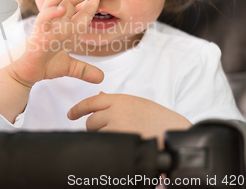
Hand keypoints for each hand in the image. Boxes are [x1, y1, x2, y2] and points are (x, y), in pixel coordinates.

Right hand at [6, 0, 104, 86]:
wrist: (24, 73)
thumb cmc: (43, 64)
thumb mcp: (69, 67)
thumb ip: (85, 70)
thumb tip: (101, 78)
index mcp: (65, 29)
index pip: (80, 13)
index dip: (90, 5)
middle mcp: (56, 24)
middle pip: (70, 3)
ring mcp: (46, 27)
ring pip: (54, 5)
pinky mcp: (37, 34)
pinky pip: (43, 20)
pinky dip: (51, 13)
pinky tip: (61, 8)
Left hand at [67, 93, 191, 148]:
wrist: (174, 133)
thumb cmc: (159, 120)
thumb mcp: (137, 103)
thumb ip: (117, 102)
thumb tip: (98, 97)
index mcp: (121, 99)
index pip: (91, 102)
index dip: (78, 108)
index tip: (71, 113)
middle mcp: (116, 111)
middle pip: (91, 120)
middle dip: (94, 128)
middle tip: (105, 132)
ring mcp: (117, 127)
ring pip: (96, 134)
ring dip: (102, 137)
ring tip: (118, 138)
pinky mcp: (119, 140)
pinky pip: (104, 144)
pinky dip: (108, 146)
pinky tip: (118, 146)